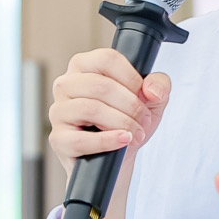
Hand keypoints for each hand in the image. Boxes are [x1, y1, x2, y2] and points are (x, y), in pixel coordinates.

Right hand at [49, 49, 171, 178]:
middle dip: (131, 105)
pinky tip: (123, 140)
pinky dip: (107, 141)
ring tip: (136, 133)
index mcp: (84, 66)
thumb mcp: (151, 101)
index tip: (144, 94)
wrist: (117, 160)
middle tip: (144, 119)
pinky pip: (81, 139)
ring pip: (91, 109)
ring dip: (122, 123)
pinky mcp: (59, 139)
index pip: (107, 59)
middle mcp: (66, 85)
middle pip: (100, 85)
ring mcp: (58, 111)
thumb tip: (151, 90)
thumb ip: (159, 85)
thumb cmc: (127, 123)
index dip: (132, 78)